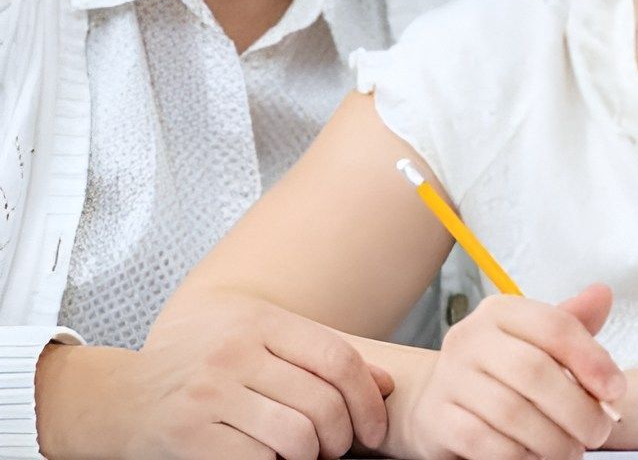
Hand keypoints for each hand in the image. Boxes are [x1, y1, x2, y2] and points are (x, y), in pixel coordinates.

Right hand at [37, 290, 393, 459]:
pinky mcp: (193, 436)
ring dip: (312, 458)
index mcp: (260, 321)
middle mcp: (237, 351)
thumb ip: (314, 355)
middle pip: (322, 403)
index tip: (373, 428)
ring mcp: (212, 394)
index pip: (337, 357)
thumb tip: (385, 383)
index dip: (367, 398)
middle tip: (338, 448)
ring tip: (306, 456)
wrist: (122, 395)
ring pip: (297, 438)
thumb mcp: (258, 338)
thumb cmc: (204, 364)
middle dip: (342, 437)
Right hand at [391, 282, 624, 459]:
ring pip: (513, 413)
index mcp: (500, 311)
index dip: (591, 358)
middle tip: (598, 431)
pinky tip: (535, 458)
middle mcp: (471, 337)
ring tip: (570, 450)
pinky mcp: (439, 419)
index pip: (553, 325)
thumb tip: (603, 294)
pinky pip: (488, 444)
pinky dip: (521, 458)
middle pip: (535, 371)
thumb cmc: (499, 371)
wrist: (437, 400)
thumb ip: (571, 325)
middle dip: (577, 409)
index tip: (616, 389)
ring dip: (553, 441)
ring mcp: (451, 377)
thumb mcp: (534, 341)